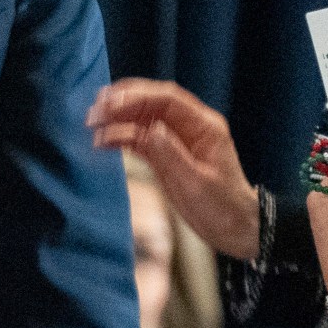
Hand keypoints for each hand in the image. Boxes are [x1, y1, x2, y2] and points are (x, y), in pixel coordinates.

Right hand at [87, 79, 258, 258]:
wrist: (235, 229)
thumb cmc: (224, 207)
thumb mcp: (197, 184)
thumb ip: (172, 156)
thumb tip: (150, 129)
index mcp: (204, 126)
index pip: (168, 100)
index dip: (138, 98)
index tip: (111, 105)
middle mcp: (189, 127)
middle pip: (152, 103)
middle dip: (123, 103)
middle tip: (95, 110)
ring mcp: (176, 140)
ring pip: (143, 120)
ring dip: (117, 120)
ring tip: (92, 125)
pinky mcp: (165, 156)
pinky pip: (140, 140)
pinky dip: (121, 138)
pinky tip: (102, 141)